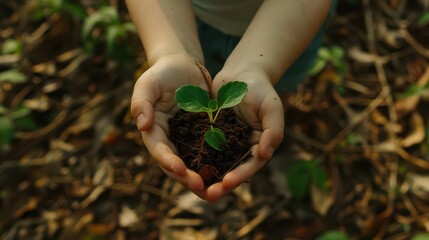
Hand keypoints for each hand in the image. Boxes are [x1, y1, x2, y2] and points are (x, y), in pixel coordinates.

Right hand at [130, 54, 209, 194]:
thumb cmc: (162, 72)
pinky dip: (215, 164)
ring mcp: (186, 140)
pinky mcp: (202, 136)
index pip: (159, 150)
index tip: (180, 169)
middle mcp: (169, 140)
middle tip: (201, 188)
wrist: (183, 66)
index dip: (168, 161)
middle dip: (187, 178)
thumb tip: (142, 125)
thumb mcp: (148, 82)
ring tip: (214, 191)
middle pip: (176, 165)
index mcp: (154, 131)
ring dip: (202, 179)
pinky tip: (228, 173)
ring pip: (193, 164)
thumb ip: (141, 102)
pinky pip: (208, 153)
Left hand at [204, 67, 284, 201]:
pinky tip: (181, 166)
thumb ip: (273, 129)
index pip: (250, 165)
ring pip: (214, 164)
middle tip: (208, 195)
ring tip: (193, 187)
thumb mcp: (271, 106)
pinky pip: (200, 148)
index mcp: (258, 145)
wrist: (240, 73)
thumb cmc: (260, 88)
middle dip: (220, 184)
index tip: (227, 183)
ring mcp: (224, 142)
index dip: (239, 176)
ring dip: (205, 177)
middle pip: (231, 170)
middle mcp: (241, 148)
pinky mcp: (209, 134)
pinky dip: (193, 158)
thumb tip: (265, 154)